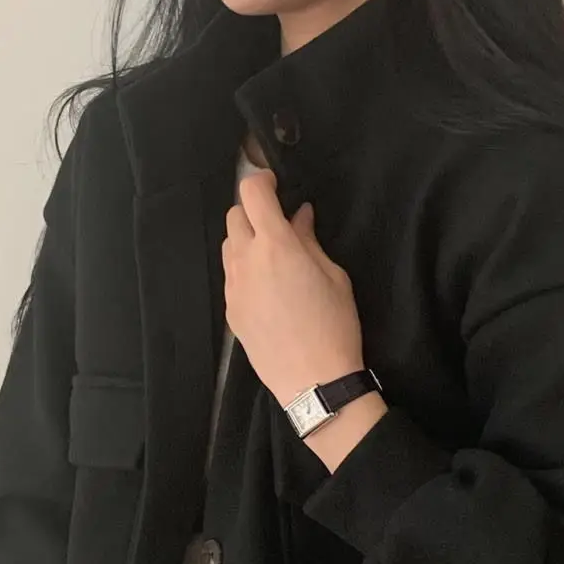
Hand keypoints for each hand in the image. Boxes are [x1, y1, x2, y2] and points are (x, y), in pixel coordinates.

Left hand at [221, 170, 366, 407]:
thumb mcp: (335, 277)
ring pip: (229, 247)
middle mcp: (246, 261)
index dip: (262, 181)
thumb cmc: (334, 327)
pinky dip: (245, 271)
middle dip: (254, 212)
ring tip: (273, 259)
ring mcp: (234, 288)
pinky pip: (232, 278)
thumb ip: (310, 241)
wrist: (314, 381)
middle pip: (235, 216)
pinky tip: (269, 291)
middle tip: (279, 225)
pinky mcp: (231, 312)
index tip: (276, 186)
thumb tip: (299, 217)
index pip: (252, 192)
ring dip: (247, 241)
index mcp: (276, 244)